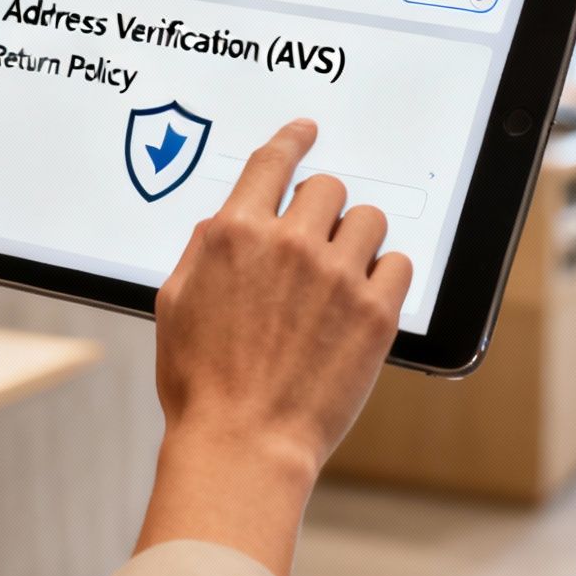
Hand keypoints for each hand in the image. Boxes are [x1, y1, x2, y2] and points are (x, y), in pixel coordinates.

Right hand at [136, 119, 412, 575]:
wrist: (243, 442)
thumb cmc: (201, 384)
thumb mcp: (176, 305)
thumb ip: (202, 252)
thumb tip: (223, 224)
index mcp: (233, 235)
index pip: (272, 162)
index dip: (293, 141)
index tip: (307, 132)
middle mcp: (288, 245)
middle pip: (327, 187)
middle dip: (322, 209)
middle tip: (317, 241)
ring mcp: (336, 276)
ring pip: (369, 220)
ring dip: (357, 239)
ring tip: (344, 272)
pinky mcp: (374, 312)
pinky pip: (399, 264)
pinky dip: (386, 275)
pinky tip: (366, 297)